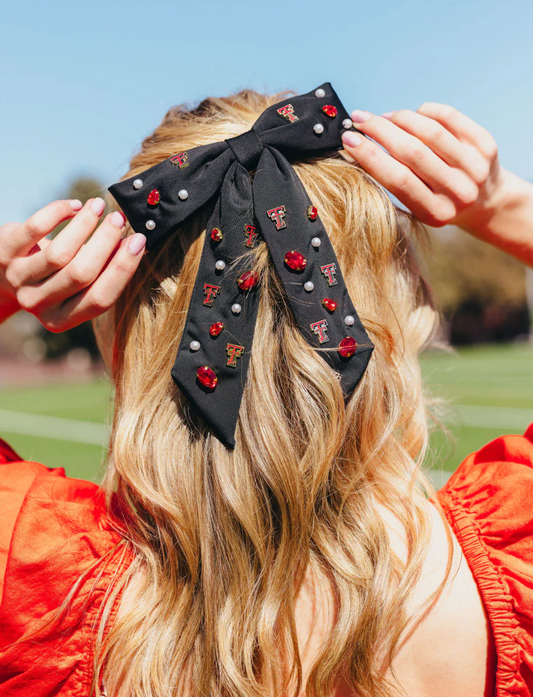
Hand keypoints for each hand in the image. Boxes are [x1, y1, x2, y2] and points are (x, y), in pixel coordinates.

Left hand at [0, 197, 145, 329]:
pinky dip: (58, 212)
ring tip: (98, 206)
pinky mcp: (4, 252)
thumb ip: (102, 271)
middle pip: (80, 275)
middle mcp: (38, 304)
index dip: (123, 268)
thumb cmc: (52, 275)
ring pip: (59, 254)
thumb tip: (136, 243)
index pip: (100, 298)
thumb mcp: (74, 284)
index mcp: (61, 319)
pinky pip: (35, 229)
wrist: (2, 272)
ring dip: (85, 225)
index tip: (140, 241)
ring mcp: (18, 280)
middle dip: (106, 243)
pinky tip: (74, 205)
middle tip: (120, 219)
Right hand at [341, 103, 502, 231]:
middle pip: (412, 152)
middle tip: (360, 119)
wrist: (486, 202)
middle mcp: (458, 190)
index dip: (370, 156)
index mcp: (435, 212)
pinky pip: (450, 117)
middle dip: (380, 131)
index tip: (349, 139)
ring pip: (430, 131)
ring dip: (400, 118)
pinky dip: (425, 111)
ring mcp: (475, 167)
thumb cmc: (440, 203)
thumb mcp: (417, 206)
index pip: (397, 179)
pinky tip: (413, 114)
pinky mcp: (486, 145)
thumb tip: (358, 147)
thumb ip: (394, 182)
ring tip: (385, 117)